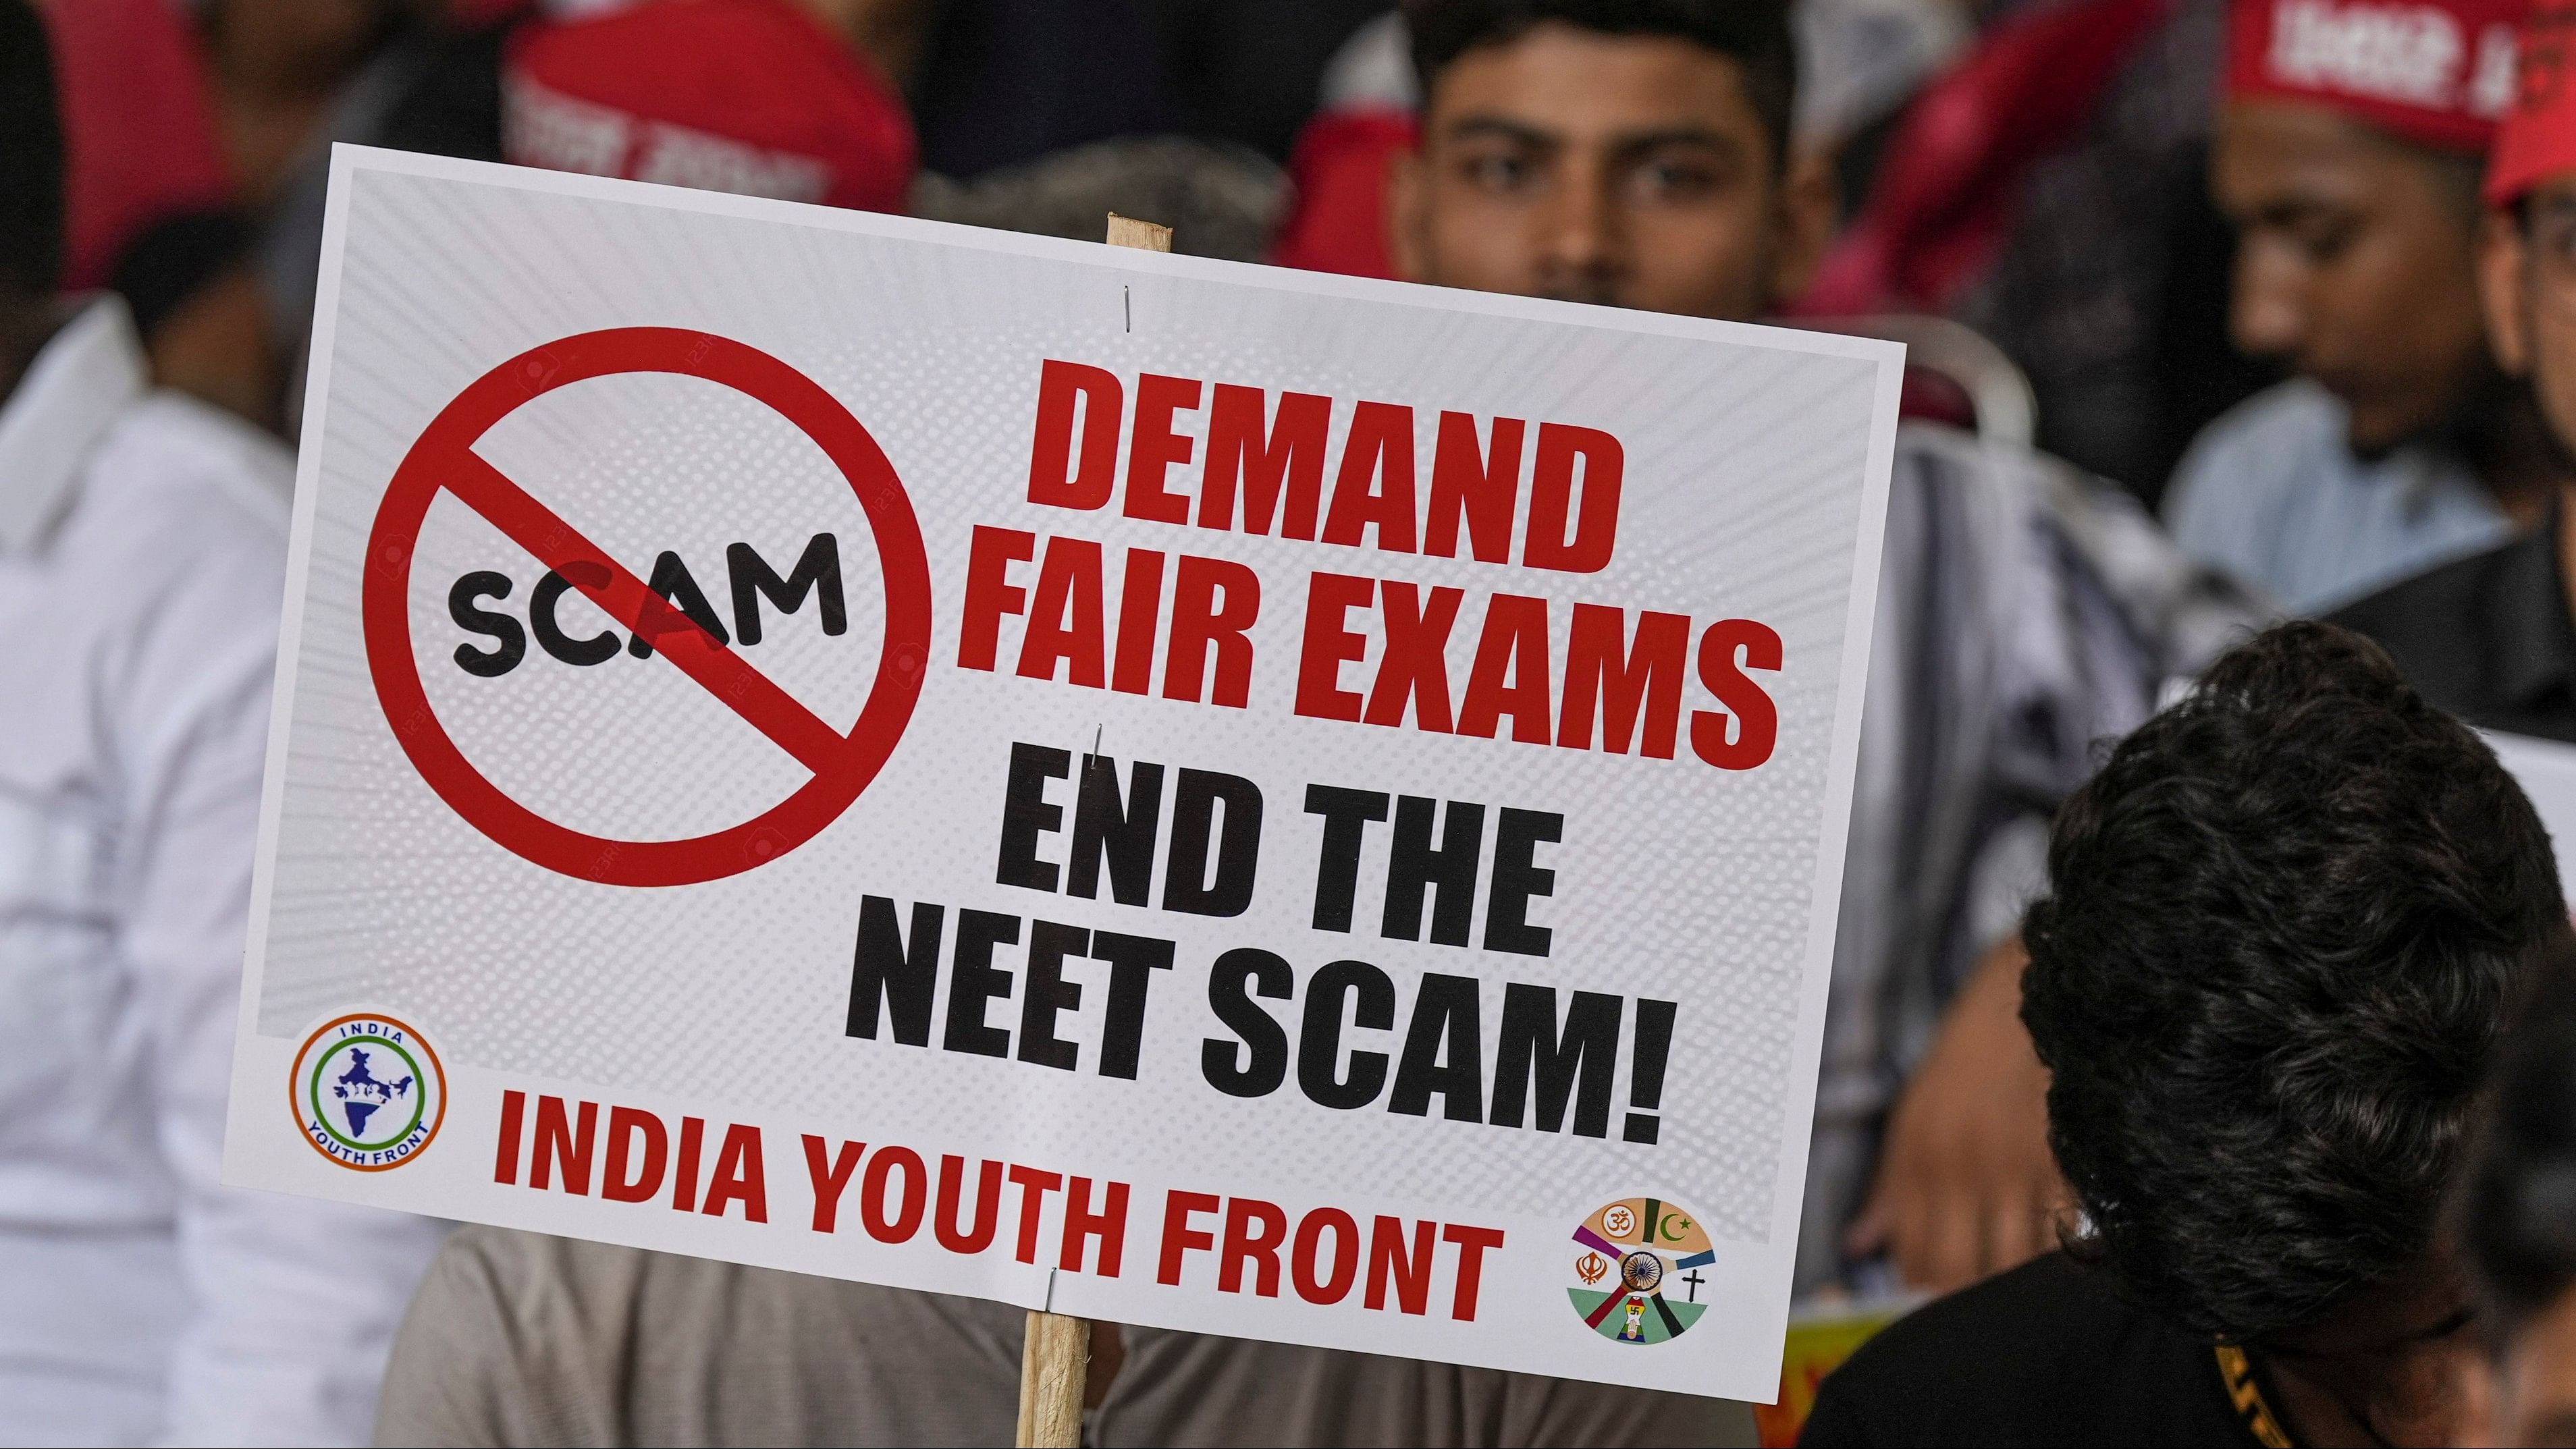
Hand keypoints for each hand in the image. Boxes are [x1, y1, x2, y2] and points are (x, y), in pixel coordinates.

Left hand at [1842, 936, 2074, 1293]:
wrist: (2027, 989)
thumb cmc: (1968, 1060)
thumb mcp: (1914, 1114)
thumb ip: (1890, 1187)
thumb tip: (1858, 1247)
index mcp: (1919, 1159)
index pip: (1915, 1259)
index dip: (1925, 1298)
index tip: (1940, 1315)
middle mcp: (1963, 1167)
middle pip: (1960, 1273)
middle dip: (1970, 1309)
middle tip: (1987, 1327)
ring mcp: (2018, 1164)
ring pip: (2015, 1265)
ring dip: (2018, 1293)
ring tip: (2026, 1309)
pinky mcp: (2071, 1157)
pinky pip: (2068, 1234)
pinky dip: (2068, 1261)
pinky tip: (2069, 1272)